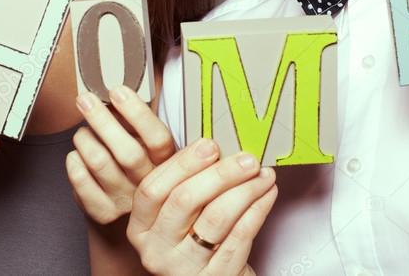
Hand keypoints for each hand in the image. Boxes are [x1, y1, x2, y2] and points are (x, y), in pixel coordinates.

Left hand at [66, 85, 174, 223]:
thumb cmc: (139, 166)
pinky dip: (74, 162)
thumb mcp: (149, 143)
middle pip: (127, 152)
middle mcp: (149, 183)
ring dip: (85, 139)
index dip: (137, 113)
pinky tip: (77, 155)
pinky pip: (81, 182)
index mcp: (166, 162)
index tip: (118, 91)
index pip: (158, 138)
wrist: (133, 216)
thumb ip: (141, 116)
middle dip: (102, 120)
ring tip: (82, 131)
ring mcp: (126, 200)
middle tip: (85, 99)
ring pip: (100, 163)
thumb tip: (124, 76)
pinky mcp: (103, 212)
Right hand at [126, 139, 276, 274]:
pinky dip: (257, 210)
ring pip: (216, 218)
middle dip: (220, 173)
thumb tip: (213, 146)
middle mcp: (156, 250)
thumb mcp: (179, 215)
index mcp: (141, 227)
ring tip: (263, 174)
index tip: (210, 145)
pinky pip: (239, 237)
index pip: (153, 189)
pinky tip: (267, 195)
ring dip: (245, 190)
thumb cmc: (196, 241)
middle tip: (246, 159)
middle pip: (184, 200)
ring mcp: (183, 268)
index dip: (182, 164)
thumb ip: (185, 183)